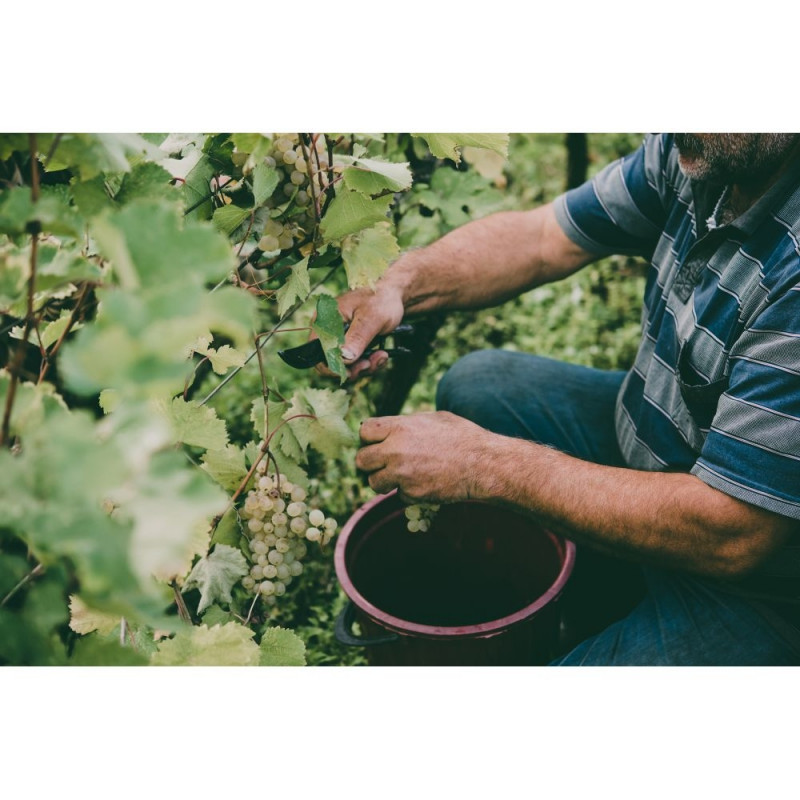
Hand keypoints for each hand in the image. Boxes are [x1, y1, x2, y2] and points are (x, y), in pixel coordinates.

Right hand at [314, 283, 404, 380]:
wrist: (394, 294)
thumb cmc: (380, 298)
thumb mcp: (371, 318)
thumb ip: (357, 337)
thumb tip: (344, 358)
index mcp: (325, 320)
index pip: (315, 350)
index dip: (330, 365)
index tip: (350, 371)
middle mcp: (329, 332)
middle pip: (330, 362)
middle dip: (351, 368)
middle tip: (369, 364)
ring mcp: (341, 340)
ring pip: (345, 366)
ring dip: (364, 366)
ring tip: (381, 356)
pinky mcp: (352, 345)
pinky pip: (356, 363)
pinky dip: (370, 363)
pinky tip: (382, 355)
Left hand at [355, 411, 492, 503]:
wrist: (482, 464)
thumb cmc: (462, 437)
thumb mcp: (433, 419)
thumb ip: (407, 424)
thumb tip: (391, 428)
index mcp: (399, 427)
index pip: (364, 431)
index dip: (369, 438)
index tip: (378, 442)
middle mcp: (395, 450)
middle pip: (361, 460)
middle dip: (371, 462)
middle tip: (384, 463)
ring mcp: (402, 474)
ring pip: (374, 482)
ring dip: (385, 480)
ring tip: (402, 475)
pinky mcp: (412, 493)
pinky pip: (398, 495)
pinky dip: (408, 492)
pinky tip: (424, 483)